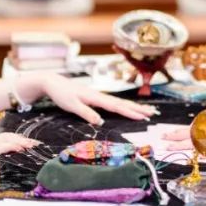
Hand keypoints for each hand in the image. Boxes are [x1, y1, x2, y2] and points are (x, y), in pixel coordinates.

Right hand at [0, 133, 40, 196]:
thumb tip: (9, 177)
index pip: (6, 141)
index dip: (19, 141)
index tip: (31, 145)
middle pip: (7, 137)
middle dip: (22, 138)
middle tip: (35, 143)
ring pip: (5, 139)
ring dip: (19, 140)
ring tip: (30, 144)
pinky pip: (0, 147)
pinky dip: (11, 146)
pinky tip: (20, 148)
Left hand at [41, 75, 157, 124]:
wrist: (53, 82)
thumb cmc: (61, 94)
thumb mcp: (71, 105)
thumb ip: (86, 113)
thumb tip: (100, 122)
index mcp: (95, 97)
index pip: (116, 106)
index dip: (129, 112)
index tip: (142, 117)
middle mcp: (100, 96)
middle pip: (122, 103)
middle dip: (138, 108)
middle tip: (152, 113)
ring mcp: (98, 96)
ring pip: (119, 102)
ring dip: (133, 107)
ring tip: (146, 110)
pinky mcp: (95, 98)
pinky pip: (114, 103)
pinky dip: (124, 106)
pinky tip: (127, 108)